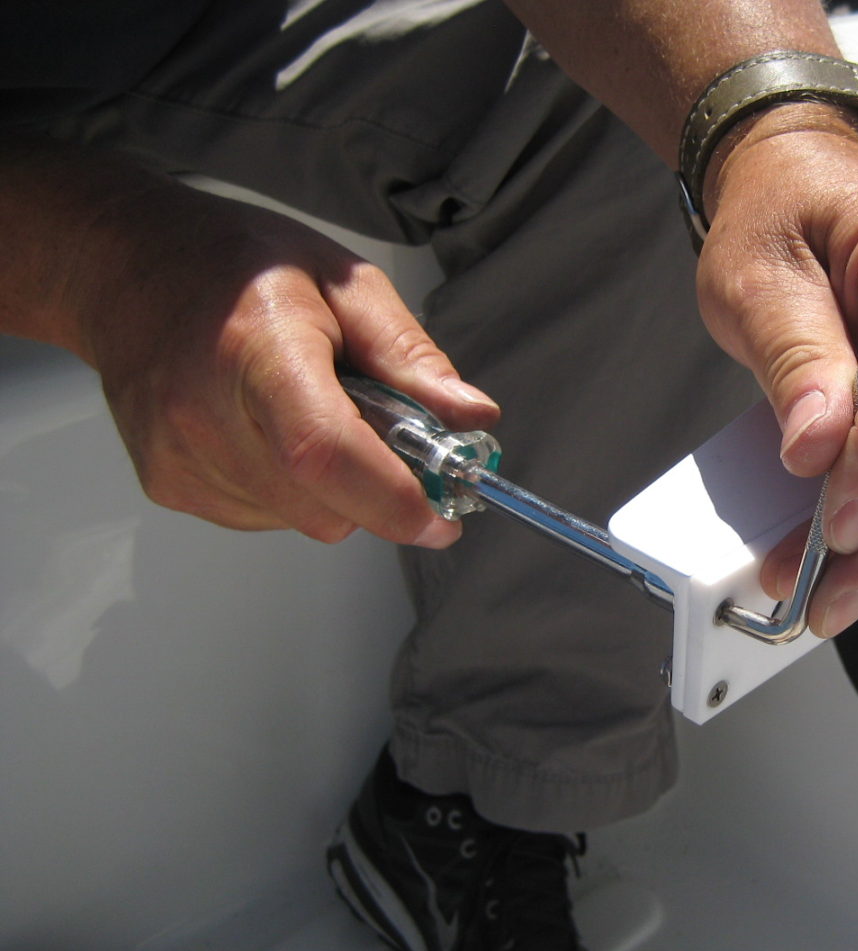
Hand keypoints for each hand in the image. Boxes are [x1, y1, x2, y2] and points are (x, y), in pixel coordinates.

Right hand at [70, 178, 497, 545]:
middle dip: (379, 492)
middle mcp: (205, 414)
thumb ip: (410, 357)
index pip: (326, 455)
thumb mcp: (343, 282)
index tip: (443, 516)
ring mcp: (180, 457)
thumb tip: (472, 417)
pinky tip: (272, 432)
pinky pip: (265, 517)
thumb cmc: (237, 265)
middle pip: (322, 505)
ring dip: (333, 490)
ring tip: (314, 414)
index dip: (394, 500)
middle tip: (389, 438)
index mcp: (260, 350)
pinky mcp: (169, 484)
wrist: (126, 268)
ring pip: (300, 520)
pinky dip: (292, 491)